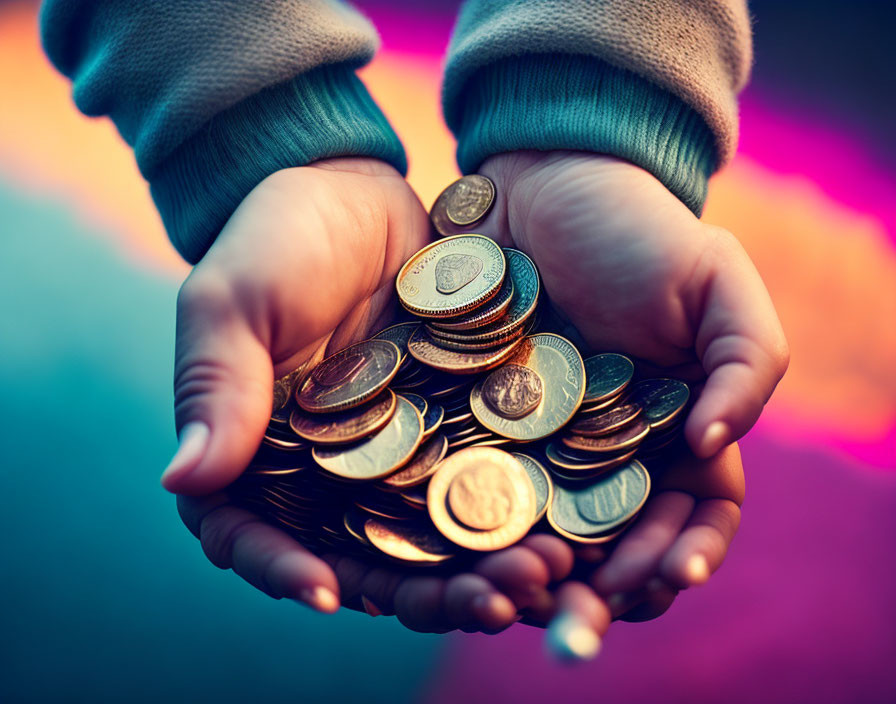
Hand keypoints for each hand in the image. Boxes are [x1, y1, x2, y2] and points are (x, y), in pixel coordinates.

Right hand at [160, 157, 569, 627]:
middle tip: (479, 605)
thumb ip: (217, 387)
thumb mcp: (234, 300)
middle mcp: (325, 471)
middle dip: (419, 593)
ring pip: (433, 538)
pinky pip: (485, 483)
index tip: (325, 593)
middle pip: (363, 559)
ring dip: (483, 569)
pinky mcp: (455, 428)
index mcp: (256, 453)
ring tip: (540, 578)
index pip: (251, 534)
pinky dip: (521, 513)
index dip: (281, 570)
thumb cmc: (274, 238)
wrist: (354, 190)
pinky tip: (567, 530)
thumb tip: (182, 481)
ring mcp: (394, 456)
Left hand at [471, 151, 778, 652]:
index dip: (689, 551)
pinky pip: (471, 488)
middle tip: (585, 615)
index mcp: (674, 427)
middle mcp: (606, 450)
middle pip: (615, 542)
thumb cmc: (638, 230)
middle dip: (608, 587)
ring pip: (542, 531)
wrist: (542, 183)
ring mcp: (535, 443)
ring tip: (525, 599)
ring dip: (538, 576)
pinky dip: (474, 527)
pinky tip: (467, 553)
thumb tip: (709, 448)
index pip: (693, 512)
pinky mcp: (470, 424)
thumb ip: (744, 366)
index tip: (672, 573)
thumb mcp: (719, 284)